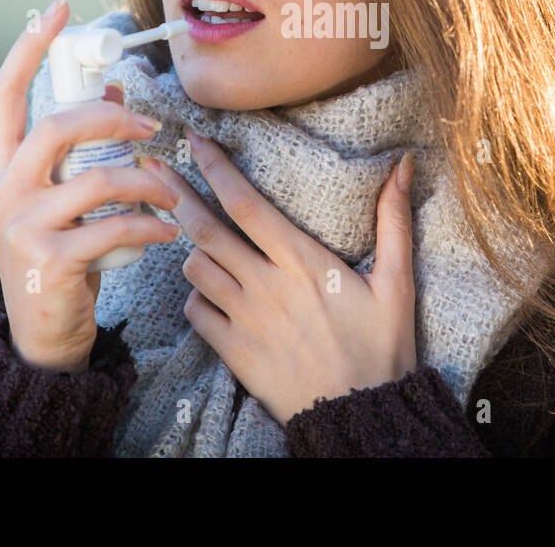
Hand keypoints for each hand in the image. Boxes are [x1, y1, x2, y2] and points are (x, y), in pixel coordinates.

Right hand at [0, 0, 182, 374]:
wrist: (42, 335)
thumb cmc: (60, 254)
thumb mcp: (61, 197)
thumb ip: (78, 148)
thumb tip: (109, 90)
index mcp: (0, 167)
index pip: (3, 93)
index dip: (28, 47)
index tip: (56, 9)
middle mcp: (2, 191)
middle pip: (57, 126)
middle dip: (113, 118)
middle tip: (151, 127)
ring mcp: (21, 226)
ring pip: (98, 179)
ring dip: (148, 181)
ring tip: (172, 195)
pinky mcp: (51, 261)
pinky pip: (116, 228)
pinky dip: (152, 227)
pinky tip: (168, 232)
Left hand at [144, 126, 417, 424]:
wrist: (361, 416)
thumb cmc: (383, 348)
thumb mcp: (398, 282)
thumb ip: (393, 220)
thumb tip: (403, 165)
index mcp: (303, 262)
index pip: (246, 204)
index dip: (214, 167)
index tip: (193, 138)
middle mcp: (267, 286)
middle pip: (205, 229)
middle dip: (174, 192)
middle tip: (152, 166)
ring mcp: (246, 320)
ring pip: (195, 269)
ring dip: (190, 247)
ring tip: (191, 235)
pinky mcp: (234, 353)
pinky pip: (195, 313)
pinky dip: (196, 296)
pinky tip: (209, 291)